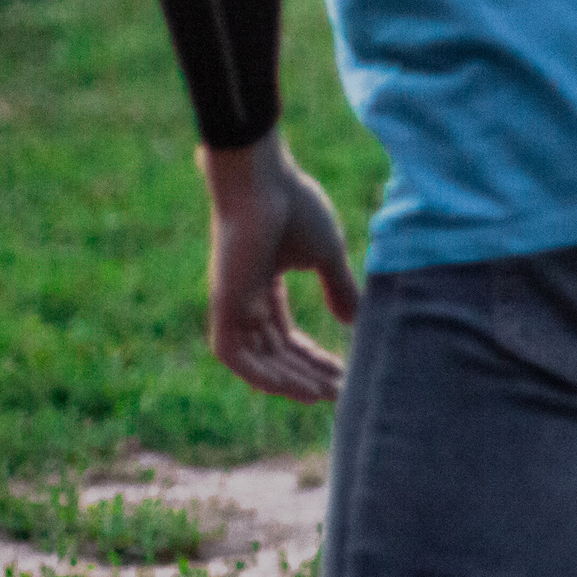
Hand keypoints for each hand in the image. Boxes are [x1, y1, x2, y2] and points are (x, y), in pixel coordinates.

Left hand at [199, 131, 360, 402]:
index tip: (343, 371)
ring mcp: (231, 305)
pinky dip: (264, 377)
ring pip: (256, 361)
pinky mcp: (224, 306)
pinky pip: (237, 357)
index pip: (285, 336)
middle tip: (340, 391)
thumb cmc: (293, 207)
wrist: (262, 181)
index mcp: (263, 286)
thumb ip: (339, 288)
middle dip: (307, 374)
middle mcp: (244, 301)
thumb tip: (352, 321)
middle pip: (274, 353)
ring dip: (290, 382)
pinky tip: (298, 388)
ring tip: (324, 395)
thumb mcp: (326, 256)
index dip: (312, 358)